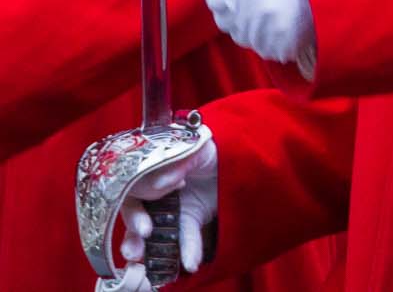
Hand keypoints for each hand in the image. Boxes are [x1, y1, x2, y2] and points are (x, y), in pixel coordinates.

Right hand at [110, 139, 216, 284]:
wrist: (242, 159)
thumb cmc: (212, 149)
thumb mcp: (198, 148)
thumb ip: (178, 162)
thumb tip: (158, 183)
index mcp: (152, 169)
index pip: (131, 187)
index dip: (134, 203)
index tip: (146, 212)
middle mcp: (156, 192)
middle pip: (134, 212)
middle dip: (133, 228)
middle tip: (140, 238)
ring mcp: (171, 209)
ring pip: (151, 231)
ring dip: (144, 247)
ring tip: (140, 258)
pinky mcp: (190, 221)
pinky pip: (185, 239)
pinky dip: (187, 251)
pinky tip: (190, 263)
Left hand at [192, 0, 314, 73]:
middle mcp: (241, 13)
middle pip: (221, 16)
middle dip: (235, 5)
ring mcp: (256, 34)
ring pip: (238, 32)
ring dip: (249, 22)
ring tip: (274, 7)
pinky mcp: (270, 49)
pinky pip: (256, 45)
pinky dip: (265, 36)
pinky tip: (281, 21)